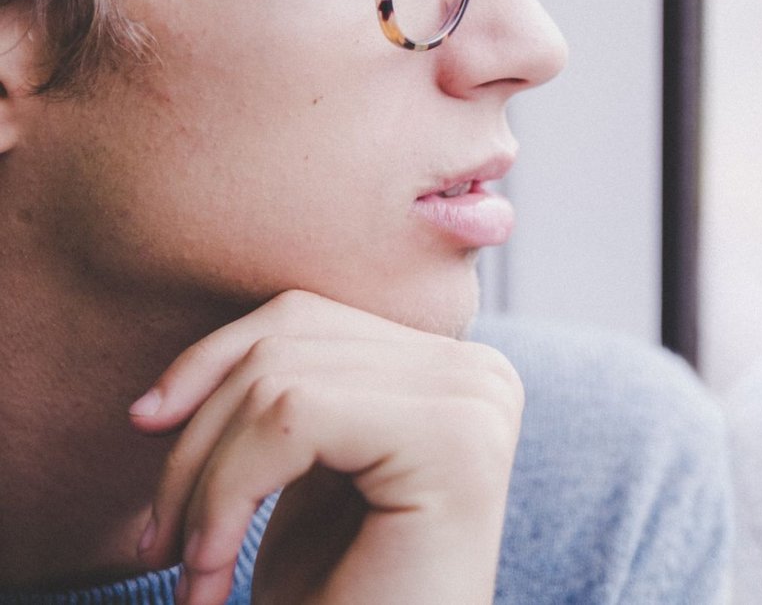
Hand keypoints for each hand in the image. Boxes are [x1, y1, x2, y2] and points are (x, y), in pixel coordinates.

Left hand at [129, 289, 523, 604]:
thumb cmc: (343, 602)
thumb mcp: (301, 482)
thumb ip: (283, 396)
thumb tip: (170, 377)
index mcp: (452, 370)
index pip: (304, 316)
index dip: (207, 373)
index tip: (152, 459)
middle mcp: (480, 371)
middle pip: (287, 335)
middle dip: (194, 437)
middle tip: (158, 541)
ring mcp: (476, 397)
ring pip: (277, 377)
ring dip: (201, 481)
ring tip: (191, 567)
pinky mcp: (452, 438)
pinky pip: (291, 415)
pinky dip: (223, 497)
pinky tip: (214, 574)